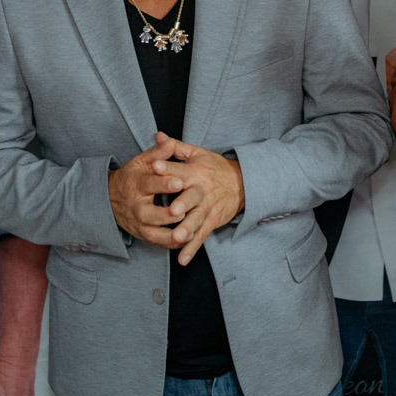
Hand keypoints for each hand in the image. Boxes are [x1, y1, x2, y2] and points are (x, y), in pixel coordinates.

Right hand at [107, 136, 186, 247]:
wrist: (110, 198)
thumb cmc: (132, 177)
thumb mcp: (142, 162)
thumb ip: (158, 153)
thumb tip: (169, 140)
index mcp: (136, 185)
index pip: (148, 184)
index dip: (163, 184)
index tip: (179, 182)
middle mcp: (135, 207)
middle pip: (148, 214)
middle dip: (165, 214)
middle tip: (182, 212)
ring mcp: (138, 224)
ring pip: (152, 234)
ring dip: (169, 236)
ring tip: (187, 233)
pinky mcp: (142, 235)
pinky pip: (156, 244)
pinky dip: (170, 244)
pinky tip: (186, 240)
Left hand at [151, 135, 244, 265]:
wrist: (241, 184)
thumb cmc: (213, 168)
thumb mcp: (197, 154)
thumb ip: (175, 147)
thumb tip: (158, 135)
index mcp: (195, 172)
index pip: (179, 169)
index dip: (168, 167)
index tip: (154, 166)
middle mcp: (201, 191)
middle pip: (191, 198)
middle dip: (182, 204)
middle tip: (172, 210)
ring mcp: (206, 208)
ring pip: (196, 220)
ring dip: (186, 230)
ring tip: (176, 237)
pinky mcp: (210, 222)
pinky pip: (200, 237)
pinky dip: (191, 249)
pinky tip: (182, 259)